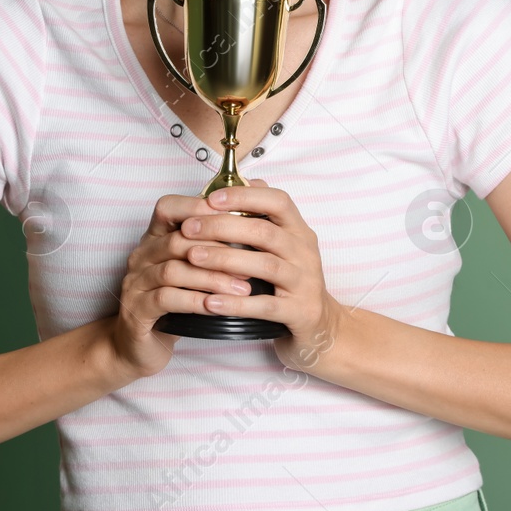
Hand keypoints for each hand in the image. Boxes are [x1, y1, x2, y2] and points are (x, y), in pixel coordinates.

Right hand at [107, 191, 254, 379]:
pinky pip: (166, 299)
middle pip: (178, 240)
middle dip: (218, 249)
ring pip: (174, 270)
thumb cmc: (174, 304)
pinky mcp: (136, 310)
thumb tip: (253, 226)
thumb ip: (210, 249)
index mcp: (153, 239)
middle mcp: (141, 256)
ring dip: (212, 278)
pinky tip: (216, 306)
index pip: (168, 208)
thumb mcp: (191, 272)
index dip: (199, 208)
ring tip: (242, 288)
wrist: (138, 346)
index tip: (237, 218)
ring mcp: (135, 283)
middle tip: (252, 259)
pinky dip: (194, 301)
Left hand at [180, 178, 345, 373]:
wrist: (322, 328)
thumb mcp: (285, 246)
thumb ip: (264, 217)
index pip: (277, 202)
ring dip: (225, 259)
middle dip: (222, 227)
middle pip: (264, 232)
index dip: (244, 197)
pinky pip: (265, 306)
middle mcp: (305, 253)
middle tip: (189, 228)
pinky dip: (236, 304)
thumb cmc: (292, 281)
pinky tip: (209, 301)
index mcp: (299, 231)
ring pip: (265, 266)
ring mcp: (305, 283)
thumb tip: (243, 182)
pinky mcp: (299, 313)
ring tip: (193, 257)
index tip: (211, 198)